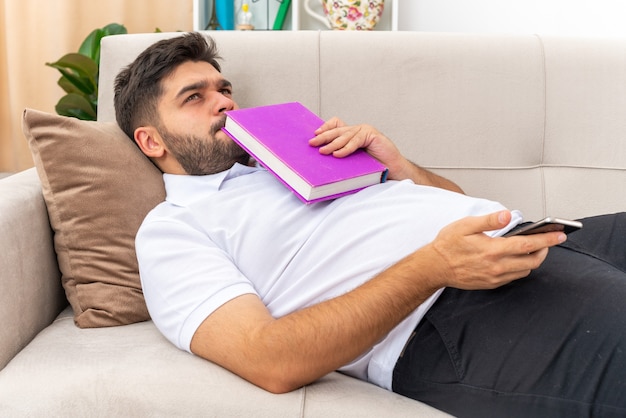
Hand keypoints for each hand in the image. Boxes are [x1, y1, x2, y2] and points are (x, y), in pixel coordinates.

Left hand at [309, 117, 407, 179]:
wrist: (392, 169)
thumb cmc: (374, 167)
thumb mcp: (354, 159)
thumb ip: (343, 153)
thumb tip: (324, 155)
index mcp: (353, 134)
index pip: (336, 125)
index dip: (325, 127)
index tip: (315, 134)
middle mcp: (358, 130)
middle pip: (337, 130)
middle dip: (324, 137)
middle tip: (312, 143)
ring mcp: (365, 131)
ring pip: (345, 136)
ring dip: (332, 144)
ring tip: (322, 151)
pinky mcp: (372, 135)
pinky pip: (355, 141)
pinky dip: (346, 148)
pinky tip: (337, 154)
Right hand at [424, 210, 566, 289]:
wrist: (434, 267)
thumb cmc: (447, 245)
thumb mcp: (466, 225)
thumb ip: (489, 220)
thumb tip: (507, 215)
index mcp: (492, 250)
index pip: (528, 245)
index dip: (547, 240)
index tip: (560, 235)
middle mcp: (496, 266)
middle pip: (532, 261)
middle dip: (545, 250)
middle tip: (548, 240)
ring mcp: (495, 277)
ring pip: (525, 271)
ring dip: (533, 259)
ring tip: (533, 248)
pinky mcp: (491, 284)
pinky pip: (513, 277)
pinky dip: (521, 268)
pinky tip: (517, 258)